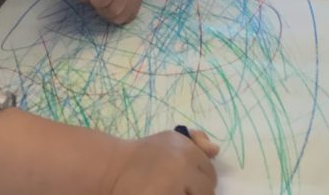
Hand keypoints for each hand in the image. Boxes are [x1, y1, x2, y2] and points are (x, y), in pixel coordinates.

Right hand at [104, 129, 218, 194]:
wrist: (113, 168)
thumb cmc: (143, 153)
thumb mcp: (171, 139)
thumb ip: (196, 141)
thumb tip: (216, 151)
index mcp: (188, 151)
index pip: (210, 173)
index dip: (203, 181)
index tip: (191, 184)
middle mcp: (184, 169)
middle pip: (207, 191)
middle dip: (197, 193)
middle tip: (182, 191)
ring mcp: (172, 189)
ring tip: (173, 191)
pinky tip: (166, 193)